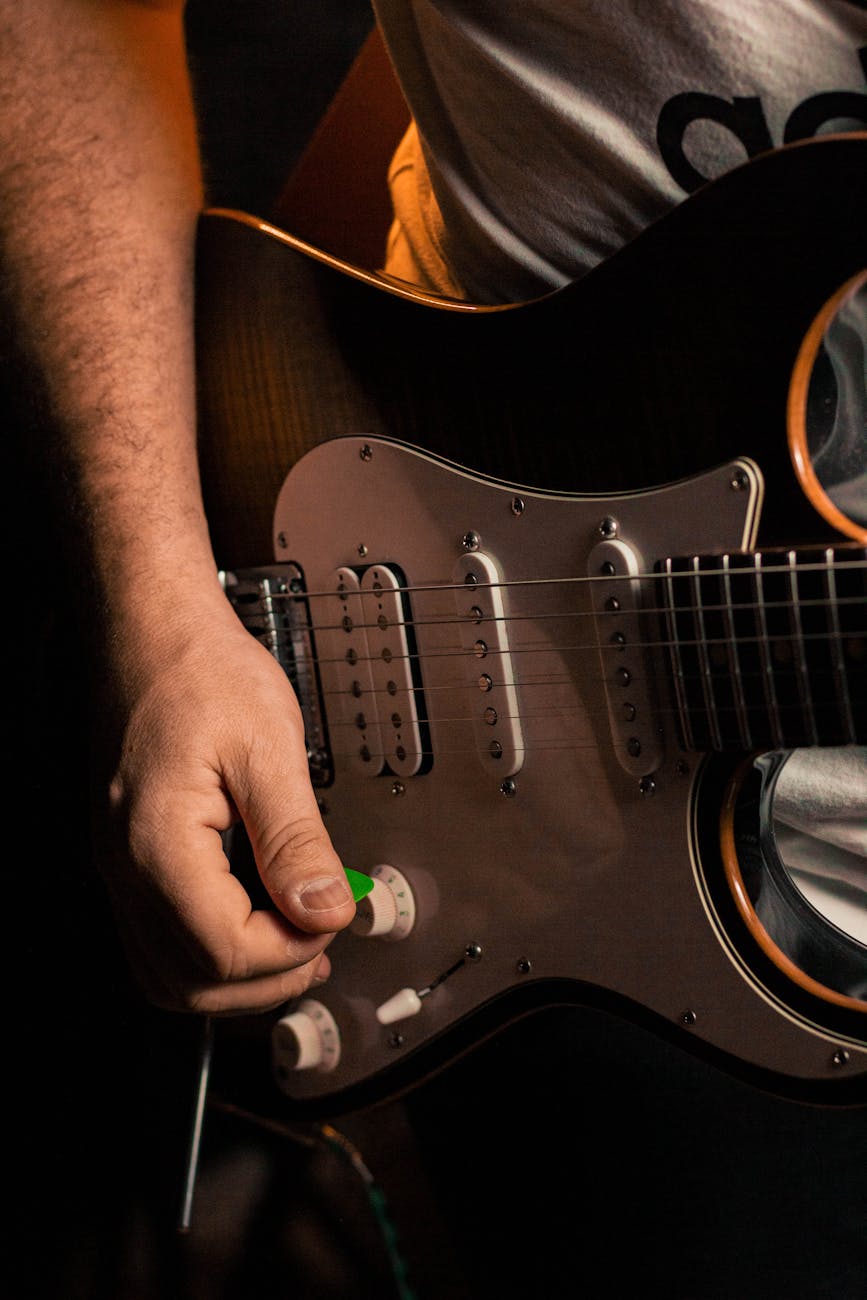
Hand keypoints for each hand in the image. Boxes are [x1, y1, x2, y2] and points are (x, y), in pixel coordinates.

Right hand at [92, 593, 355, 1014]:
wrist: (148, 629)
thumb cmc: (198, 669)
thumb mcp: (268, 746)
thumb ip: (297, 840)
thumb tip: (327, 909)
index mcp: (158, 843)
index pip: (225, 951)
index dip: (291, 950)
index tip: (333, 916)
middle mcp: (126, 867)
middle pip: (190, 983)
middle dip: (267, 980)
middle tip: (322, 948)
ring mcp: (121, 866)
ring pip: (167, 974)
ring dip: (237, 979)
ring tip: (297, 949)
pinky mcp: (130, 856)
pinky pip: (160, 938)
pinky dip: (210, 952)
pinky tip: (256, 924)